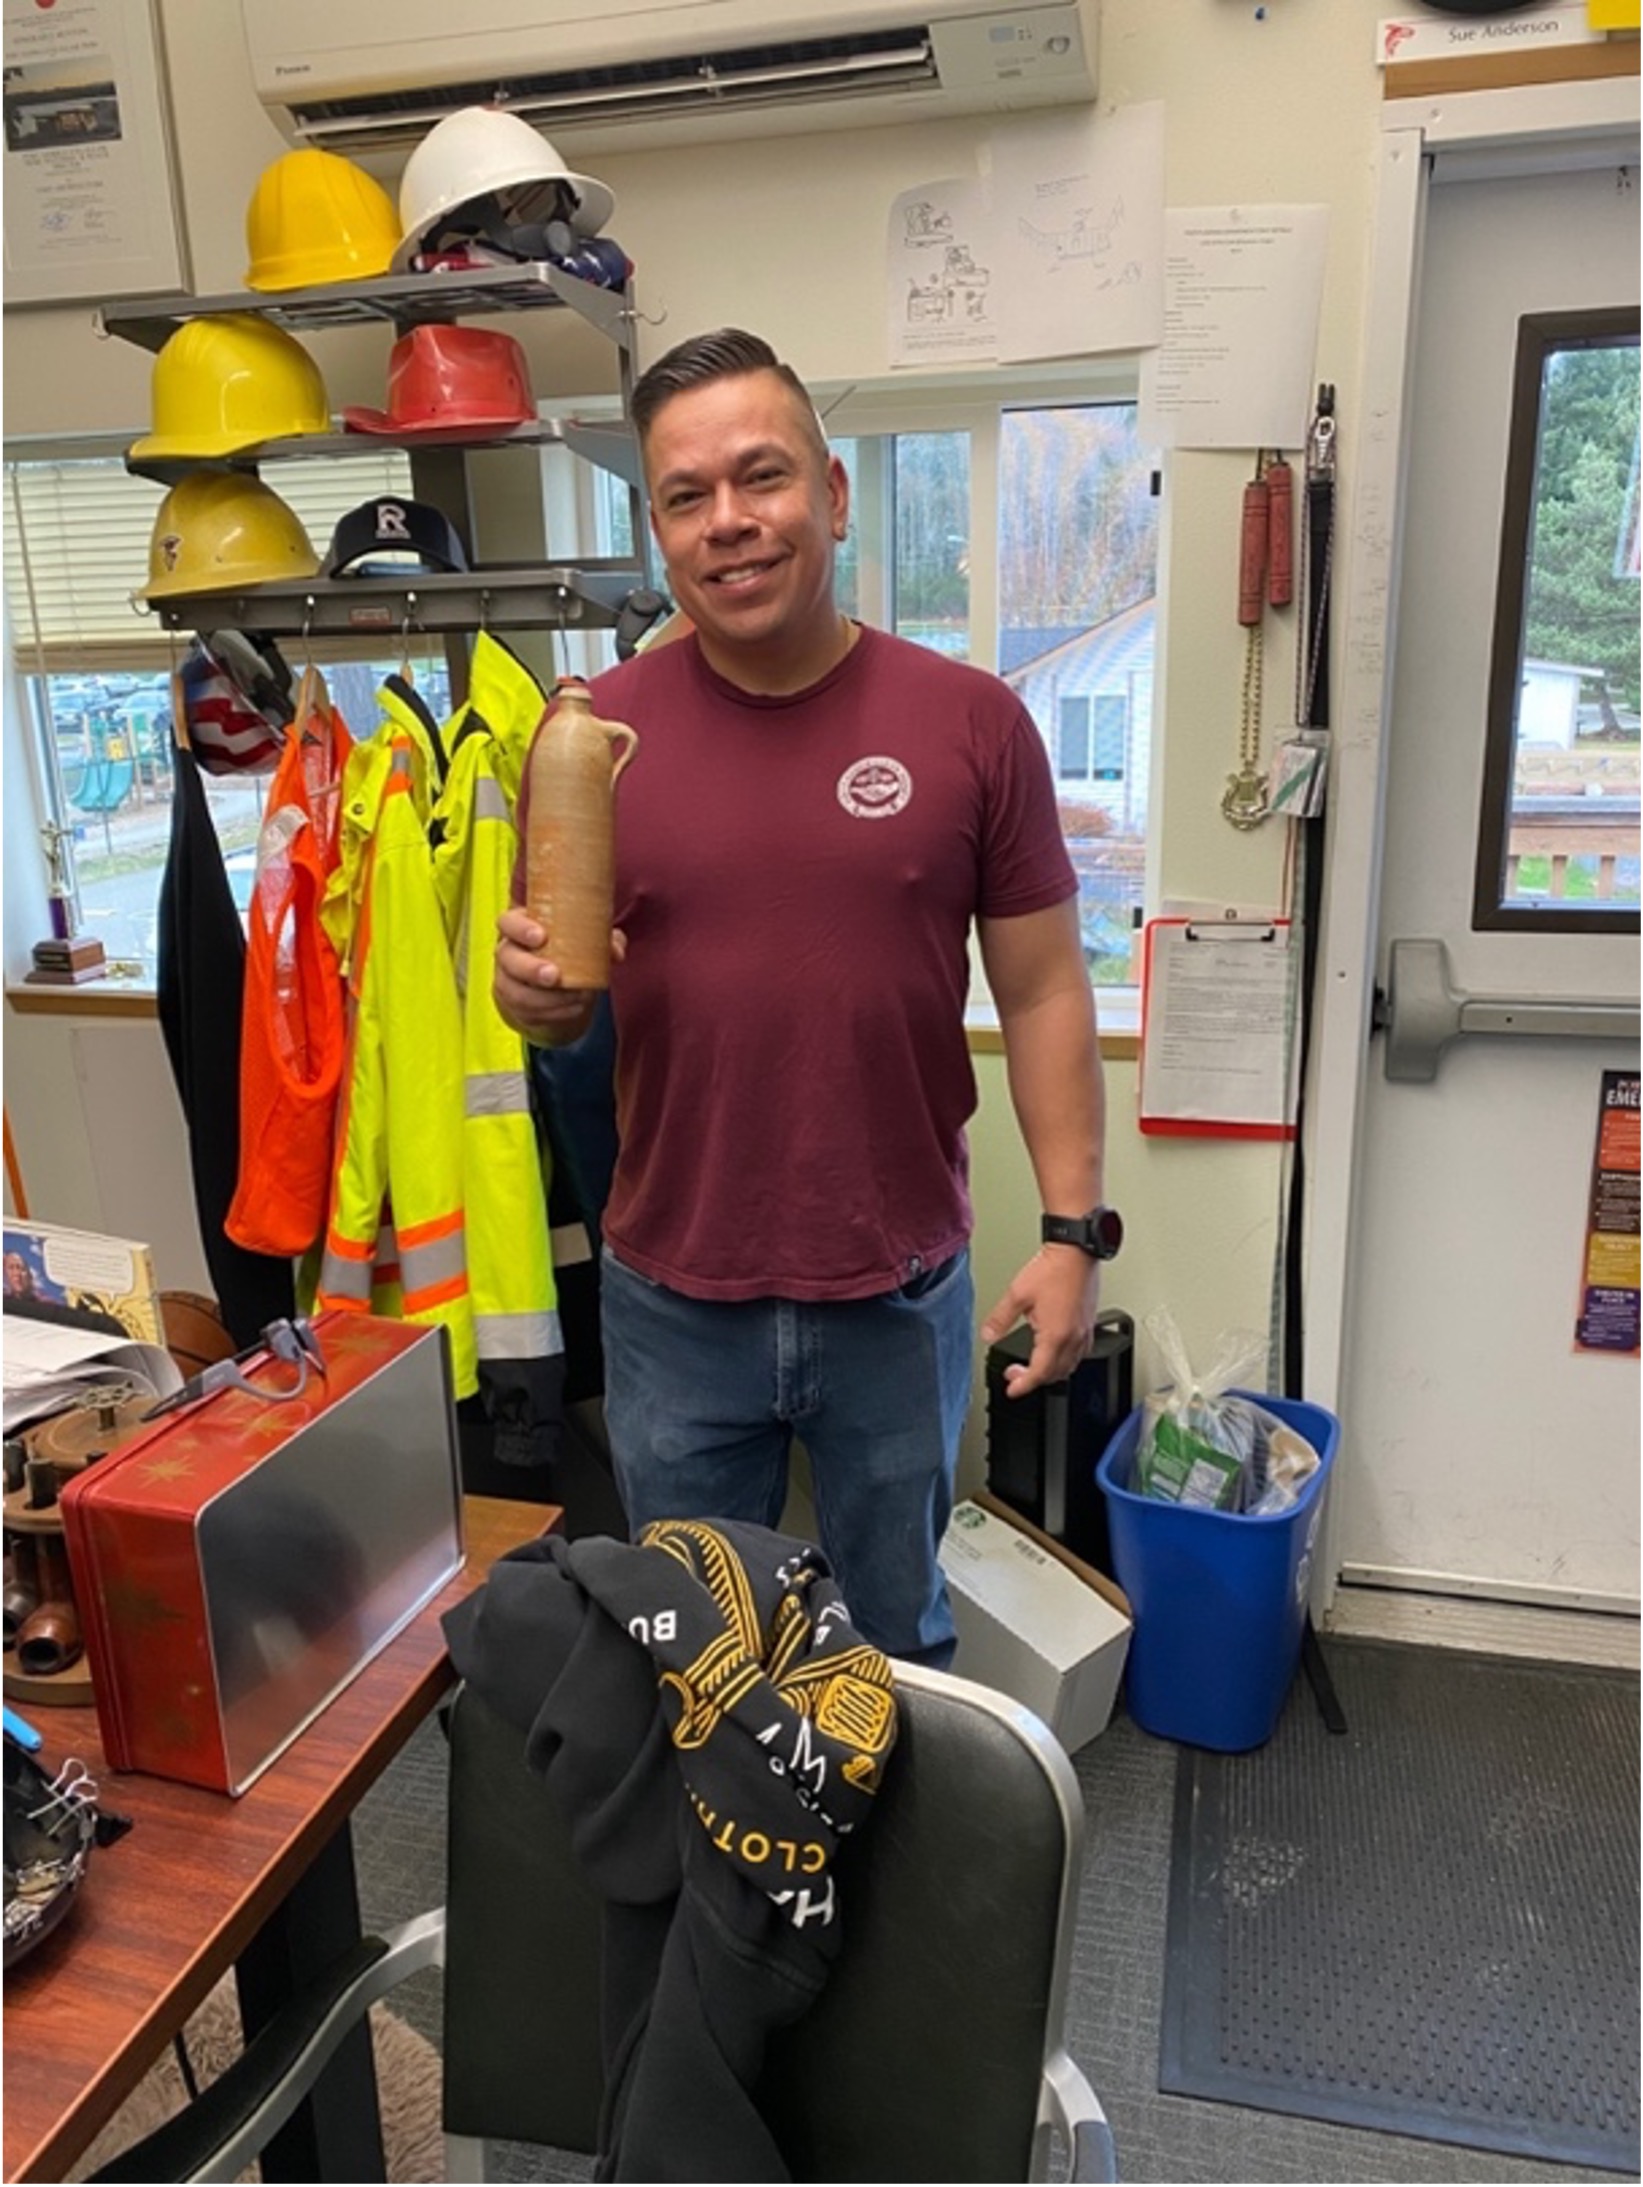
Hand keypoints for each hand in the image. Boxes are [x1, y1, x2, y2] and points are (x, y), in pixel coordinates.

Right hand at [493, 905, 625, 1044]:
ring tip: (576, 996)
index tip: (541, 936)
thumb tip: (615, 950)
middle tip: (555, 975)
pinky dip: (554, 1013)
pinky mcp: (515, 1005)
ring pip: (515, 991)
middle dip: (530, 968)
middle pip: (506, 958)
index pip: (507, 922)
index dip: (520, 929)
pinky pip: (528, 1012)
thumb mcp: (583, 939)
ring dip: (545, 998)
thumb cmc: (565, 948)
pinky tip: (575, 1008)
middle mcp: (508, 952)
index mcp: (519, 927)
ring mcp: (507, 980)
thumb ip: (603, 938)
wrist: (555, 982)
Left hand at [979, 1246, 1099, 1398]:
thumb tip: (988, 1334)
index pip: (1039, 1373)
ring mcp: (1084, 1332)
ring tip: (1033, 1366)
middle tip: (1015, 1374)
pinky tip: (1055, 1351)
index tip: (1012, 1389)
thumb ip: (1000, 1318)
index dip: (1023, 1385)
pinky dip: (1065, 1360)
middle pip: (1054, 1374)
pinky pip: (1080, 1353)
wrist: (1076, 1252)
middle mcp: (1073, 1338)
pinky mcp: (1089, 1324)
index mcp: (1055, 1335)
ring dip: (1050, 1372)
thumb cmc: (1053, 1269)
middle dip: (1033, 1379)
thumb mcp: (1017, 1294)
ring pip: (1069, 1366)